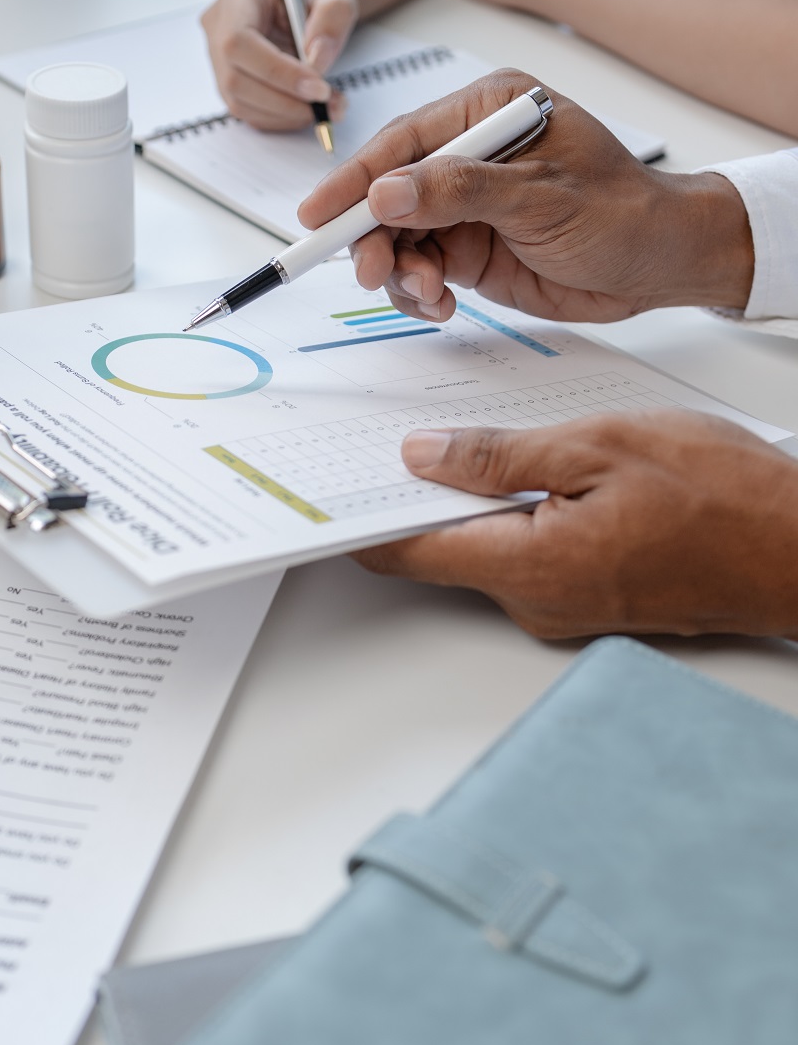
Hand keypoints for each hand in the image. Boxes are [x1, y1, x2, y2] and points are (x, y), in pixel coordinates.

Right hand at [201, 0, 357, 130]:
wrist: (301, 1)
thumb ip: (332, 18)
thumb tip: (317, 63)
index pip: (240, 42)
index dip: (277, 72)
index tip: (318, 88)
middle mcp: (218, 29)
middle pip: (236, 80)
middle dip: (286, 101)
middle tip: (327, 106)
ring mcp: (219, 60)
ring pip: (241, 103)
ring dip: (287, 115)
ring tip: (328, 108)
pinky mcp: (229, 85)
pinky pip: (250, 113)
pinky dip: (283, 119)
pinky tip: (309, 109)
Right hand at [296, 69, 754, 322]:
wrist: (660, 265)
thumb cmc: (622, 214)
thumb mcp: (542, 198)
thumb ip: (460, 191)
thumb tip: (388, 191)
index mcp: (489, 112)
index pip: (402, 142)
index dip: (353, 180)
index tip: (316, 216)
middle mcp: (469, 154)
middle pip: (387, 192)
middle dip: (373, 237)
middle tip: (374, 273)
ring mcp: (465, 204)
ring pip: (397, 236)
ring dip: (399, 272)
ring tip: (427, 296)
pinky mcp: (468, 248)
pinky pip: (418, 269)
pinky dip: (418, 293)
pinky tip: (440, 306)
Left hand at [355, 413, 797, 639]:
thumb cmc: (723, 497)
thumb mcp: (600, 445)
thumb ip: (500, 455)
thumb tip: (424, 456)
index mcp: (527, 566)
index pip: (406, 552)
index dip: (356, 518)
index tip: (321, 488)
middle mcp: (535, 602)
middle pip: (440, 548)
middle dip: (412, 494)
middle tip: (387, 436)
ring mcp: (562, 608)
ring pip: (487, 547)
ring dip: (471, 499)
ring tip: (464, 438)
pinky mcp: (589, 598)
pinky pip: (528, 553)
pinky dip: (515, 512)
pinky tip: (529, 470)